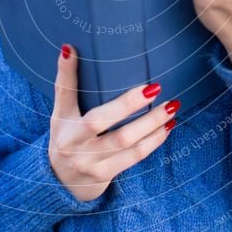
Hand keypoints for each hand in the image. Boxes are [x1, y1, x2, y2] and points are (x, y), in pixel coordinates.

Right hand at [48, 45, 179, 201]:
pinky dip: (153, 141)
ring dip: (151, 123)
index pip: (66, 94)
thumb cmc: (65, 137)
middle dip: (130, 104)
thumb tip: (69, 48)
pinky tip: (167, 127)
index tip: (75, 50)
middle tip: (156, 87)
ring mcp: (90, 162)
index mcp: (63, 123)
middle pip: (102, 120)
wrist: (60, 182)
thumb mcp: (60, 112)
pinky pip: (134, 157)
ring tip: (171, 107)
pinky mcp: (105, 175)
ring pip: (126, 141)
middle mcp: (74, 144)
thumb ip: (66, 84)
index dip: (69, 74)